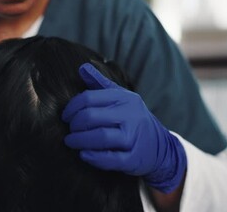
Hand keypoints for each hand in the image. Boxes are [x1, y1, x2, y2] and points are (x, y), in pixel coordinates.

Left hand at [62, 63, 186, 192]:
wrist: (161, 145)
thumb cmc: (132, 118)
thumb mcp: (121, 97)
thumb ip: (100, 83)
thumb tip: (83, 67)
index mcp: (124, 98)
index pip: (89, 98)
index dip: (72, 107)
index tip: (65, 116)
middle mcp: (130, 115)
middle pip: (92, 117)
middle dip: (75, 125)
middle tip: (69, 130)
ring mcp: (133, 137)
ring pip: (101, 137)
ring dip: (80, 140)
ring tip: (71, 142)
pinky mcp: (134, 158)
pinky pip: (111, 158)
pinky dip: (94, 157)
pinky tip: (84, 155)